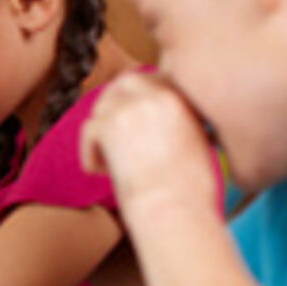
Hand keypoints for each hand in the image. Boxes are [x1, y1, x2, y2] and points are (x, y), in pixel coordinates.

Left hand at [79, 72, 218, 221]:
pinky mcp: (107, 125)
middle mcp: (156, 95)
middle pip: (125, 81)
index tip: (135, 116)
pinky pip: (88, 130)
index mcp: (182, 97)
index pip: (154, 78)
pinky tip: (100, 172)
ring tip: (113, 161)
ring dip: (103, 132)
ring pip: (102, 107)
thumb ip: (183, 122)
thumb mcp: (198, 143)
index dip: (140, 94)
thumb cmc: (191, 189)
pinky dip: (90, 152)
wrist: (175, 207)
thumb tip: (165, 124)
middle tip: (111, 129)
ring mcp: (130, 107)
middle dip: (115, 101)